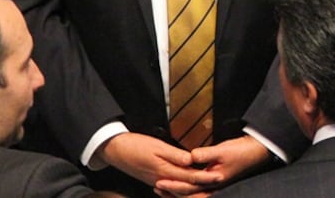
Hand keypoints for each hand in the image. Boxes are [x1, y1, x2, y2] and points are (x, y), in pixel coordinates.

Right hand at [96, 132, 213, 189]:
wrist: (115, 150)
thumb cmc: (135, 145)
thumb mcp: (157, 146)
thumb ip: (175, 155)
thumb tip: (192, 160)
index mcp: (165, 170)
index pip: (191, 177)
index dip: (206, 177)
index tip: (219, 176)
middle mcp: (162, 179)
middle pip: (187, 186)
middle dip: (204, 184)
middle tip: (219, 180)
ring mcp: (157, 180)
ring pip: (179, 188)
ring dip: (193, 187)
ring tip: (207, 183)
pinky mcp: (153, 179)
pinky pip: (170, 187)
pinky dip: (180, 187)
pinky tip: (186, 185)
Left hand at [154, 135, 271, 196]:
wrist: (257, 151)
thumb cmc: (241, 152)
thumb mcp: (222, 150)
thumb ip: (205, 154)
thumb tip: (189, 156)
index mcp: (214, 182)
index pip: (189, 187)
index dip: (173, 185)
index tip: (159, 182)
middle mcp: (213, 186)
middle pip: (188, 194)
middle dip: (171, 192)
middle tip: (156, 187)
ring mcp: (214, 184)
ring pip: (192, 193)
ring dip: (177, 191)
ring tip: (162, 187)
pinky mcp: (215, 179)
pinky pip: (197, 187)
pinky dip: (186, 187)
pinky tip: (180, 181)